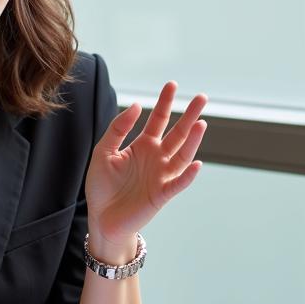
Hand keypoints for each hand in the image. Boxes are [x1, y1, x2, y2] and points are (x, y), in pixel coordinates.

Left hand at [85, 82, 207, 260]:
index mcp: (143, 146)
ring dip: (193, 140)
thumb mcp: (103, 152)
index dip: (165, 102)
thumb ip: (118, 129)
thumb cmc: (102, 187)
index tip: (172, 84)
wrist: (102, 219)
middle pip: (178, 133)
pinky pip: (178, 184)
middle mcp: (157, 158)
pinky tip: (197, 163)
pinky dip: (188, 176)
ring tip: (201, 123)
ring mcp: (162, 176)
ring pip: (182, 155)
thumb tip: (136, 105)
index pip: (158, 120)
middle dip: (189, 115)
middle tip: (202, 97)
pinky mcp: (162, 195)